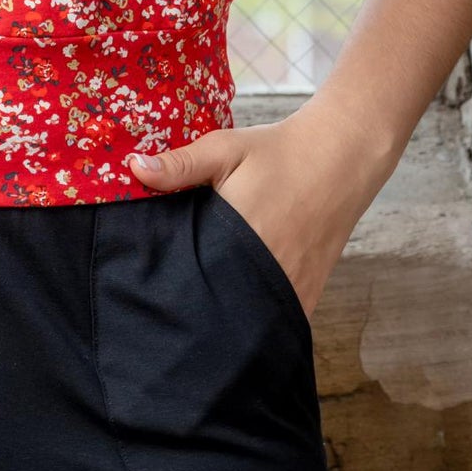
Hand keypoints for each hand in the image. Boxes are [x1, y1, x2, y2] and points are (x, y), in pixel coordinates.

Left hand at [124, 112, 386, 319]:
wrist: (337, 159)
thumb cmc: (275, 153)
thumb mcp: (224, 148)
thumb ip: (181, 163)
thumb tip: (134, 169)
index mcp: (243, 237)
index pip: (197, 279)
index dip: (172, 289)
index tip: (151, 291)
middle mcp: (269, 271)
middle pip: (222, 308)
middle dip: (196, 311)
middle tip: (169, 308)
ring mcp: (292, 288)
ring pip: (251, 322)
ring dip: (227, 319)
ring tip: (199, 315)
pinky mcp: (309, 293)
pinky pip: (277, 321)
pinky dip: (257, 322)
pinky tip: (236, 313)